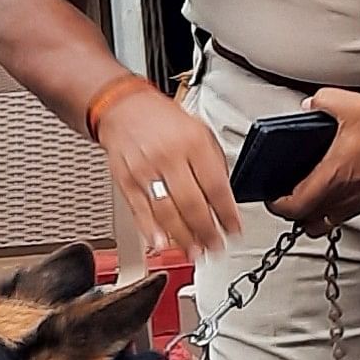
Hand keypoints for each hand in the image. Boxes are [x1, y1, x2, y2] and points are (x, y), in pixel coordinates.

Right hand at [96, 85, 241, 258]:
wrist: (124, 107)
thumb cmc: (164, 120)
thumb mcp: (201, 131)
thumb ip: (214, 164)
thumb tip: (224, 199)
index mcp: (193, 143)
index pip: (215, 186)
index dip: (227, 213)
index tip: (234, 230)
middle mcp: (168, 157)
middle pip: (191, 203)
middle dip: (206, 231)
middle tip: (216, 247)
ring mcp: (145, 170)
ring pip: (166, 212)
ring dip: (182, 238)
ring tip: (195, 253)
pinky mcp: (126, 181)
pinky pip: (140, 211)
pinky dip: (150, 231)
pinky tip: (161, 244)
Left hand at [275, 88, 359, 232]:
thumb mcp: (348, 104)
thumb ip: (321, 102)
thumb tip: (311, 105)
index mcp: (332, 176)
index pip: (292, 207)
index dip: (276, 204)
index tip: (271, 194)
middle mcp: (343, 196)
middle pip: (305, 223)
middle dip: (291, 213)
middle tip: (285, 198)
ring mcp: (358, 201)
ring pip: (324, 224)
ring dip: (311, 216)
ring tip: (306, 199)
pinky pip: (342, 215)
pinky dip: (331, 209)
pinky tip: (333, 190)